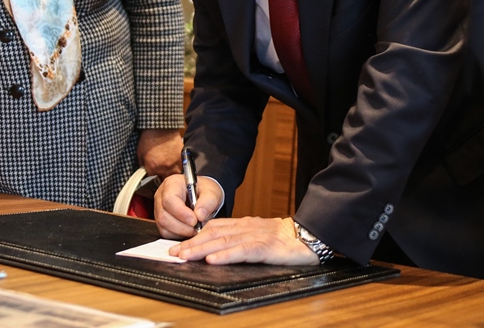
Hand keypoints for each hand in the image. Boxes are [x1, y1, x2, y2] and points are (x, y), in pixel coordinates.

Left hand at [136, 129, 182, 178]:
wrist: (161, 127)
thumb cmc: (149, 138)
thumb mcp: (140, 153)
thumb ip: (142, 165)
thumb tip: (145, 172)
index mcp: (152, 168)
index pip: (152, 181)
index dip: (151, 178)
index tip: (152, 176)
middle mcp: (165, 169)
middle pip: (164, 181)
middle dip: (161, 178)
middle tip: (159, 174)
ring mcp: (175, 165)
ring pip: (174, 177)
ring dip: (171, 175)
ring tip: (168, 171)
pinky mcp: (182, 159)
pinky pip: (181, 169)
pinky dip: (178, 168)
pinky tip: (175, 165)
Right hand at [154, 173, 222, 238]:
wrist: (202, 195)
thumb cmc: (204, 190)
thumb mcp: (212, 192)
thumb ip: (208, 202)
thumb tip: (199, 215)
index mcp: (172, 184)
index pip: (169, 199)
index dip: (181, 212)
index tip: (195, 220)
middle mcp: (161, 196)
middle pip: (164, 215)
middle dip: (182, 226)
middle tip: (197, 227)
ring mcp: (159, 209)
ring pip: (163, 226)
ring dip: (181, 231)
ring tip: (195, 229)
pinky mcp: (161, 221)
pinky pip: (165, 233)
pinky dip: (178, 235)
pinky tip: (189, 230)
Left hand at [170, 216, 319, 264]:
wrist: (309, 237)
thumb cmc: (284, 240)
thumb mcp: (258, 235)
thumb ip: (239, 239)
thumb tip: (215, 249)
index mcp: (244, 224)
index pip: (214, 227)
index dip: (194, 235)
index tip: (178, 245)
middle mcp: (247, 227)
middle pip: (214, 233)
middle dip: (192, 243)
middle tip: (174, 252)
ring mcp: (256, 236)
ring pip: (224, 241)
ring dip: (202, 249)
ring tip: (186, 255)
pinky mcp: (266, 248)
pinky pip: (243, 251)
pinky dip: (226, 255)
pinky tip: (213, 259)